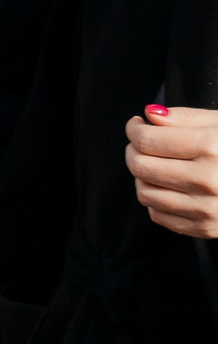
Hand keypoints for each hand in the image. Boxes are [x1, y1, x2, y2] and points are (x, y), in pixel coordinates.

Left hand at [126, 106, 217, 238]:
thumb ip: (186, 118)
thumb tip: (150, 115)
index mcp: (212, 149)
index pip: (147, 141)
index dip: (135, 130)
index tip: (137, 126)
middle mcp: (208, 181)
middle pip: (141, 166)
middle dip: (133, 151)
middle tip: (141, 143)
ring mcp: (207, 209)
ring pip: (144, 192)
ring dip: (141, 176)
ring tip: (154, 164)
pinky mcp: (206, 228)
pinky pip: (158, 215)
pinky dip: (155, 200)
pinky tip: (168, 186)